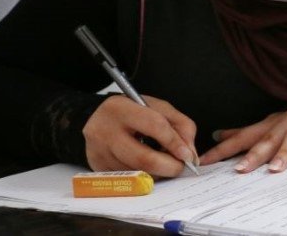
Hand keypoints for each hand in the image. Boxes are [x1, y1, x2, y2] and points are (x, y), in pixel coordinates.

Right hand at [83, 95, 198, 176]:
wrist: (97, 119)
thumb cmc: (131, 112)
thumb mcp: (157, 108)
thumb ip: (180, 125)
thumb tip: (189, 152)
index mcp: (121, 108)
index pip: (155, 126)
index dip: (175, 143)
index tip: (188, 155)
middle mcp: (105, 131)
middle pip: (144, 159)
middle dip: (169, 167)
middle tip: (180, 167)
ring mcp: (99, 152)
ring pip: (138, 173)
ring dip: (158, 173)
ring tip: (162, 162)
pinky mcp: (98, 168)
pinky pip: (128, 179)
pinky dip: (144, 176)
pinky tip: (146, 166)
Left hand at [200, 108, 286, 172]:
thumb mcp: (277, 129)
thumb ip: (249, 133)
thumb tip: (219, 135)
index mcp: (274, 122)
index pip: (246, 136)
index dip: (226, 148)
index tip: (206, 161)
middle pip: (269, 137)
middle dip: (254, 153)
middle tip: (240, 169)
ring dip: (285, 152)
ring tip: (275, 168)